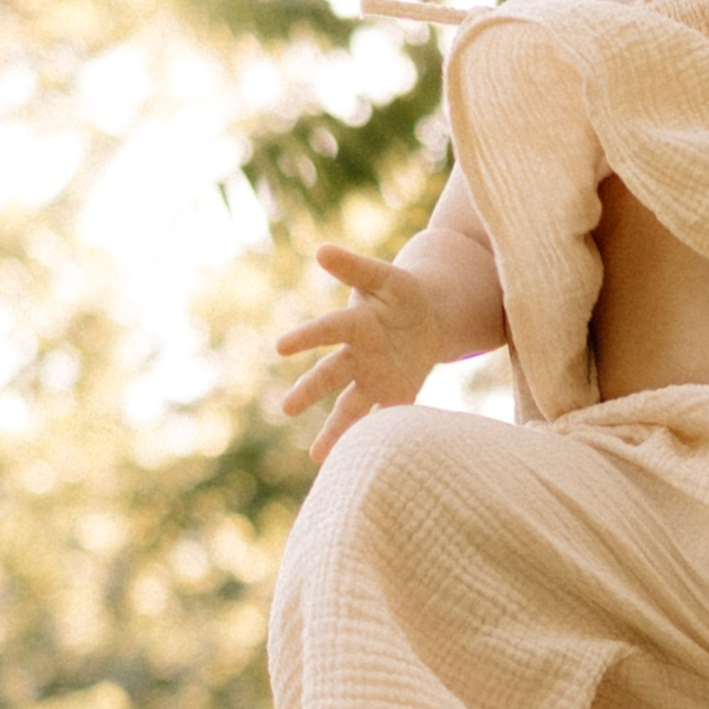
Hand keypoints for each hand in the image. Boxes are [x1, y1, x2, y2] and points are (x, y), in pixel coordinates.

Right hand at [275, 245, 446, 464]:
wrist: (428, 318)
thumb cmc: (400, 294)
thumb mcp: (384, 276)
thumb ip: (355, 267)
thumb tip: (321, 250)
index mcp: (354, 324)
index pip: (327, 330)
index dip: (306, 337)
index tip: (280, 347)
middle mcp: (357, 356)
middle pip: (330, 376)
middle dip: (309, 391)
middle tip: (285, 408)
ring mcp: (375, 378)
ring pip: (351, 408)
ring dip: (336, 432)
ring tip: (318, 458)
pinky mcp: (396, 394)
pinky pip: (387, 416)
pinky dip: (380, 435)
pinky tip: (370, 457)